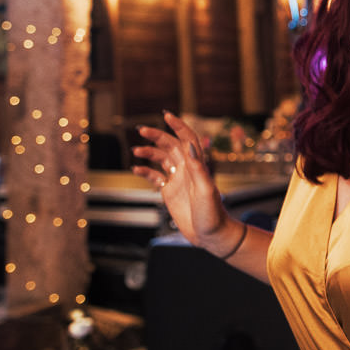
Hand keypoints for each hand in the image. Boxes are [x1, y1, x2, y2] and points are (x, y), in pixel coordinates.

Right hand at [132, 111, 233, 251]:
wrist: (210, 234)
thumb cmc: (213, 214)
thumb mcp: (206, 190)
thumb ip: (199, 168)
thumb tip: (191, 146)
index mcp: (198, 165)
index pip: (187, 139)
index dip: (178, 126)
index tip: (166, 115)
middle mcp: (188, 169)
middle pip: (171, 145)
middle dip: (157, 136)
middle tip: (141, 130)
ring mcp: (179, 179)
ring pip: (161, 158)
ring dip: (149, 152)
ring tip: (136, 150)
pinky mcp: (171, 191)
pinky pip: (155, 176)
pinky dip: (145, 171)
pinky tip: (136, 169)